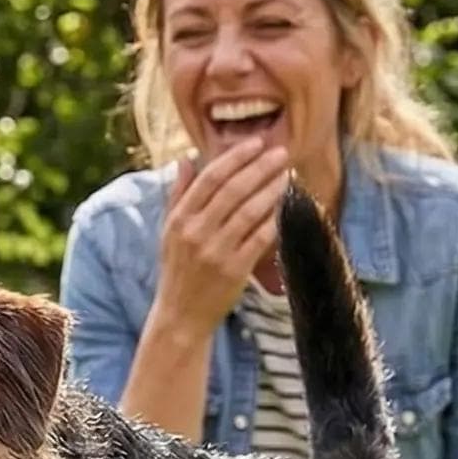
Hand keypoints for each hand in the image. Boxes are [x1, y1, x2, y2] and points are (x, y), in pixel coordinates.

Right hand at [153, 138, 293, 335]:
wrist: (180, 315)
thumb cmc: (177, 271)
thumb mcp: (169, 232)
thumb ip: (178, 195)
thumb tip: (186, 160)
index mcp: (179, 220)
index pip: (210, 179)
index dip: (235, 157)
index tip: (255, 143)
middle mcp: (196, 233)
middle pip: (233, 190)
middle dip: (260, 167)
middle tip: (281, 152)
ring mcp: (216, 252)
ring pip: (250, 211)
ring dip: (272, 189)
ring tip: (287, 174)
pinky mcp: (235, 270)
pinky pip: (261, 237)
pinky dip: (274, 218)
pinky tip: (286, 205)